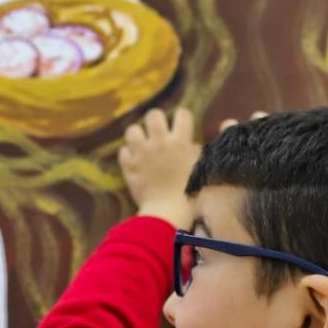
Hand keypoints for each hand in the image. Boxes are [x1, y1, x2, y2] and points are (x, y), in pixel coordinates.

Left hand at [119, 108, 200, 228]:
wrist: (169, 213)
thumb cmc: (191, 193)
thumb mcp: (203, 168)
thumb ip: (199, 152)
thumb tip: (193, 143)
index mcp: (181, 141)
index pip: (182, 114)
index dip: (183, 118)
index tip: (182, 125)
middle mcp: (160, 143)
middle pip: (153, 114)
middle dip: (156, 120)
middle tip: (158, 131)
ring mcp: (142, 154)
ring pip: (133, 130)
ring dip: (138, 136)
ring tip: (142, 144)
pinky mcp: (129, 167)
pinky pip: (123, 152)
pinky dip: (129, 156)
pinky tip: (135, 161)